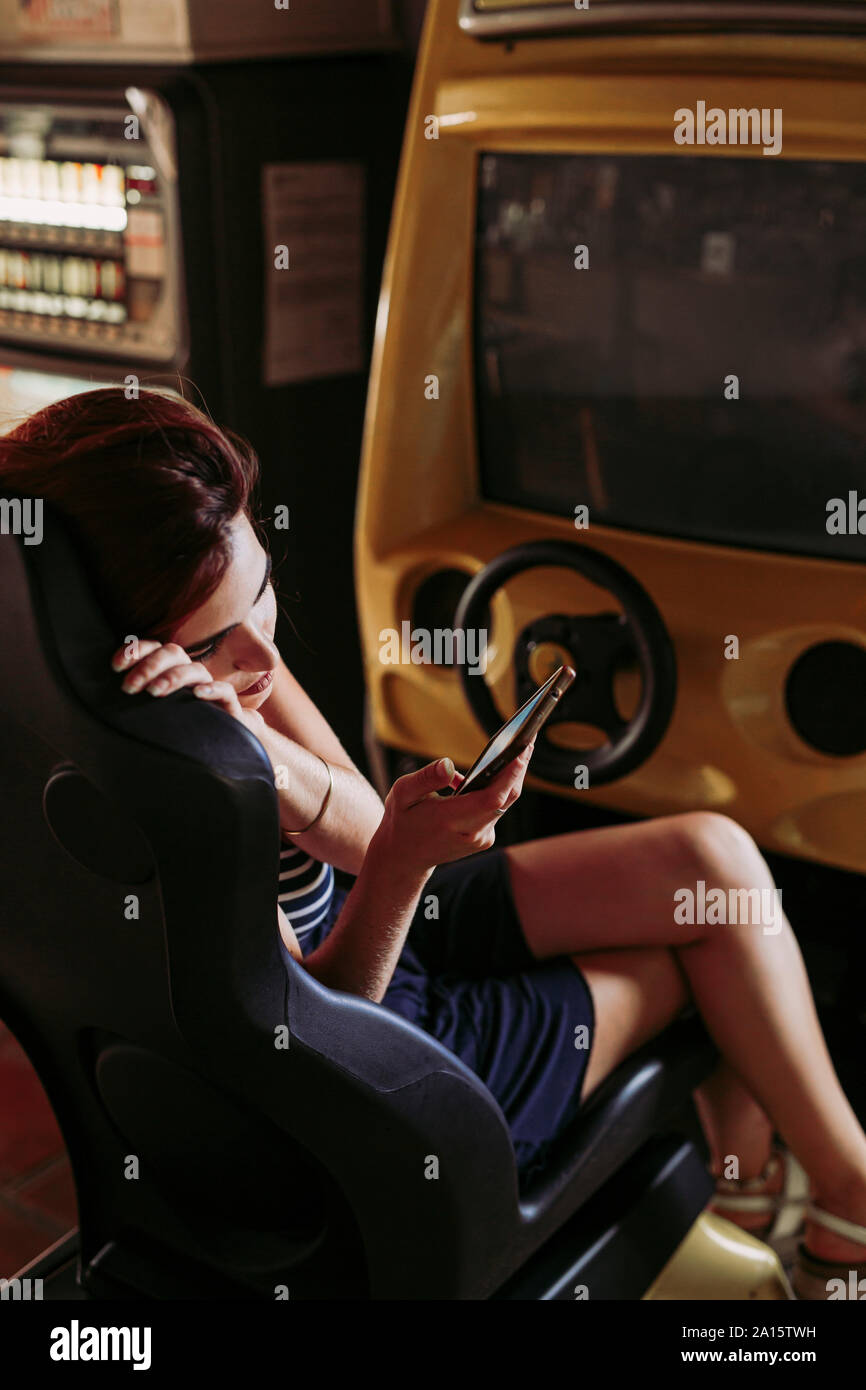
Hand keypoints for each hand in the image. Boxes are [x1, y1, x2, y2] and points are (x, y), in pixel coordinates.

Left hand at [110, 639, 265, 735]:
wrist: (218, 744)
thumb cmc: (177, 725)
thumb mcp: (151, 711)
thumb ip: (132, 702)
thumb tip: (95, 703)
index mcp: (169, 668)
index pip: (151, 648)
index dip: (134, 651)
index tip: (115, 667)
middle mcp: (188, 672)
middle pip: (171, 653)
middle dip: (148, 666)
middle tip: (128, 688)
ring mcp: (209, 685)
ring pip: (194, 669)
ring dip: (172, 677)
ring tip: (154, 692)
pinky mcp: (227, 704)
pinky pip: (224, 691)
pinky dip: (211, 690)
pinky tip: (197, 695)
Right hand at [371, 741, 534, 878]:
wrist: (404, 858)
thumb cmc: (402, 820)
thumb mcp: (402, 794)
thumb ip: (425, 778)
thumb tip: (448, 764)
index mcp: (448, 820)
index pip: (490, 800)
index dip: (509, 776)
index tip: (520, 753)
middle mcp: (470, 833)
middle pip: (505, 799)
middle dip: (518, 770)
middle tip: (527, 742)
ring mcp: (480, 839)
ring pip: (504, 804)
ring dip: (512, 777)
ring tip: (520, 749)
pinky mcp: (484, 838)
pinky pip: (497, 809)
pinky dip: (499, 788)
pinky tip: (500, 768)